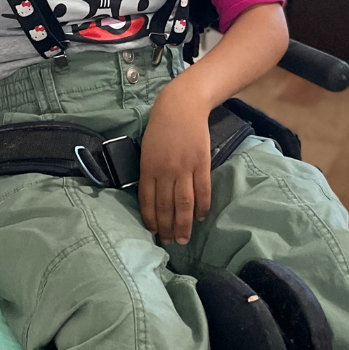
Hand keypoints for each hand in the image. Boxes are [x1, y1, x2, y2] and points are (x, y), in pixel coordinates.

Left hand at [138, 91, 211, 245]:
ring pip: (183, 203)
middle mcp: (165, 171)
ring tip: (183, 239)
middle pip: (165, 206)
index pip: (147, 200)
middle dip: (166, 227)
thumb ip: (149, 171)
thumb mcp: (146, 148)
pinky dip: (201, 206)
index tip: (153, 232)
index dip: (150, 218)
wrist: (181, 106)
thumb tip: (152, 195)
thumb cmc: (160, 126)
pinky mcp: (201, 164)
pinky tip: (199, 217)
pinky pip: (202, 191)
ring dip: (183, 224)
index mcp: (148, 167)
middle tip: (169, 243)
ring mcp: (184, 168)